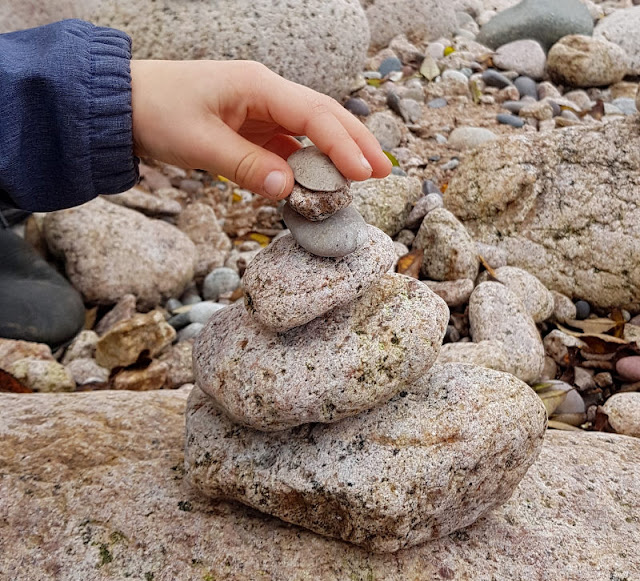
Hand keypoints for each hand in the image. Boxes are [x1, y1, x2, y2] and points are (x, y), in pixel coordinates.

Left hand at [130, 60, 391, 199]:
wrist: (124, 105)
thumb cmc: (157, 113)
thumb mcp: (200, 143)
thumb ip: (246, 166)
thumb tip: (289, 189)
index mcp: (258, 86)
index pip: (314, 114)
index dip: (343, 145)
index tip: (365, 174)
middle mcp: (266, 93)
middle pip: (323, 116)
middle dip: (355, 143)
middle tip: (383, 171)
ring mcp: (260, 110)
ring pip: (310, 130)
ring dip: (336, 153)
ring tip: (363, 177)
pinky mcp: (252, 128)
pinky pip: (288, 145)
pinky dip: (307, 163)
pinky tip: (320, 180)